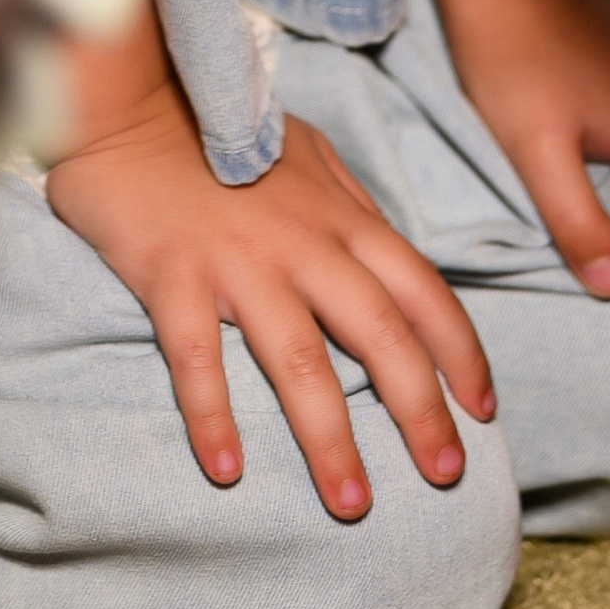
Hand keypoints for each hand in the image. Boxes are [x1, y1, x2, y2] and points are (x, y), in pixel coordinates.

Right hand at [46, 71, 493, 516]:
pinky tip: (226, 472)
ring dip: (331, 439)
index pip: (422, 289)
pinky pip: (198, 358)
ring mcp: (237, 261)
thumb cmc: (220, 128)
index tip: (483, 410)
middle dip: (421, 410)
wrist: (126, 104)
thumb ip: (350, 208)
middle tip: (446, 475)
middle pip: (380, 334)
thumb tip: (391, 260)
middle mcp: (302, 242)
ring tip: (353, 505)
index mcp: (341, 215)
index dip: (461, 352)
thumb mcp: (306, 154)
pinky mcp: (172, 276)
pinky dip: (213, 417)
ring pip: (300, 361)